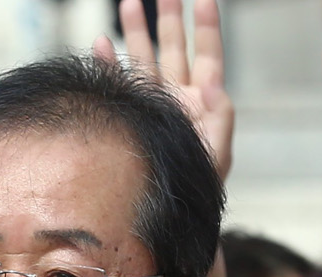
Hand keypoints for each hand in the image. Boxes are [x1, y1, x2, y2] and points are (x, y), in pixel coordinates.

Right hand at [98, 0, 233, 180]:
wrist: (169, 211)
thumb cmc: (198, 187)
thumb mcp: (217, 155)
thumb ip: (221, 118)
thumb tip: (215, 84)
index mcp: (202, 100)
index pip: (208, 53)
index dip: (206, 25)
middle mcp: (177, 96)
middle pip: (174, 46)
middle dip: (169, 16)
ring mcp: (152, 104)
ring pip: (145, 57)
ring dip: (137, 30)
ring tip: (130, 1)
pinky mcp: (131, 115)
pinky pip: (118, 84)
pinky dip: (108, 64)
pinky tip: (101, 44)